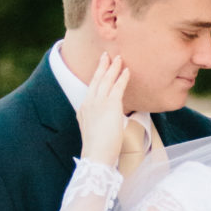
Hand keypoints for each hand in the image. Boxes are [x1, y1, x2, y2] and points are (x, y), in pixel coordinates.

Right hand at [76, 50, 130, 167]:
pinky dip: (122, 77)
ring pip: (106, 80)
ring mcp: (98, 103)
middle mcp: (89, 103)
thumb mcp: (94, 132)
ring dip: (113, 68)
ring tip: (119, 58)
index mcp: (84, 109)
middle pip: (96, 80)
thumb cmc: (98, 149)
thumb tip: (108, 123)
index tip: (100, 68)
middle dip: (102, 66)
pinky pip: (117, 87)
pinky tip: (127, 71)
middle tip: (106, 55)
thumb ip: (99, 123)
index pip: (91, 89)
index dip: (96, 77)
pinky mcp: (110, 105)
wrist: (96, 155)